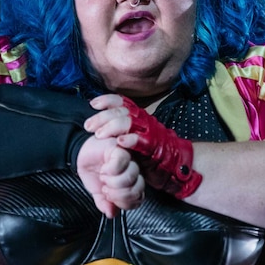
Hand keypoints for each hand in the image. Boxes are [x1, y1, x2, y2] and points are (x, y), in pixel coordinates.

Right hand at [76, 134, 145, 217]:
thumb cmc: (93, 171)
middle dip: (117, 194)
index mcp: (131, 183)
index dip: (122, 203)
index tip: (109, 198)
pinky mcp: (120, 149)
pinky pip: (121, 163)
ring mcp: (129, 160)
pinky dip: (110, 169)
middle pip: (136, 190)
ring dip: (112, 181)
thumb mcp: (97, 193)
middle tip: (106, 188)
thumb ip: (105, 204)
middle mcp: (133, 172)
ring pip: (130, 177)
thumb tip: (110, 214)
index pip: (137, 200)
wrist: (81, 154)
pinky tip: (104, 168)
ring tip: (104, 176)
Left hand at [87, 94, 201, 199]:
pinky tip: (120, 142)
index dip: (107, 100)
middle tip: (89, 126)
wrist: (176, 164)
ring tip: (99, 135)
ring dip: (112, 127)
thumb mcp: (135, 136)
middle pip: (121, 111)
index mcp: (139, 116)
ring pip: (129, 122)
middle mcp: (144, 120)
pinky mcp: (154, 147)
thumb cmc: (152, 152)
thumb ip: (121, 129)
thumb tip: (100, 124)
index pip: (122, 102)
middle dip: (102, 117)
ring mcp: (150, 132)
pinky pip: (142, 140)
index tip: (93, 104)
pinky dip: (130, 140)